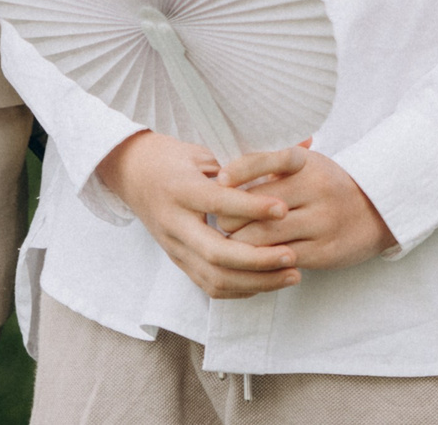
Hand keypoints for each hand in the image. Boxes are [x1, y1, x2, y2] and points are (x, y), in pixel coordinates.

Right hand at [94, 131, 302, 298]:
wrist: (132, 175)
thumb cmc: (174, 158)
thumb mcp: (203, 149)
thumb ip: (249, 155)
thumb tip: (305, 148)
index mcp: (181, 189)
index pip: (218, 202)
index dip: (251, 208)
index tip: (283, 210)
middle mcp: (175, 223)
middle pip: (216, 253)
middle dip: (258, 259)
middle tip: (292, 256)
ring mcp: (174, 247)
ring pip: (214, 277)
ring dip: (256, 281)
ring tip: (292, 275)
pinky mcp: (178, 261)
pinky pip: (208, 285)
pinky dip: (240, 288)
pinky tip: (267, 282)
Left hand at [217, 146, 393, 270]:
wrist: (377, 211)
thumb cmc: (328, 187)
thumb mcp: (307, 167)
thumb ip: (271, 167)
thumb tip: (223, 175)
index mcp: (309, 164)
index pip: (270, 160)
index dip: (241, 170)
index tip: (221, 180)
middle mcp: (317, 189)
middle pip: (259, 205)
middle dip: (231, 217)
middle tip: (221, 221)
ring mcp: (322, 222)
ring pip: (264, 237)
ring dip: (240, 243)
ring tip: (231, 242)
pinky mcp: (323, 251)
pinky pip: (280, 259)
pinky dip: (259, 260)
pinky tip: (251, 258)